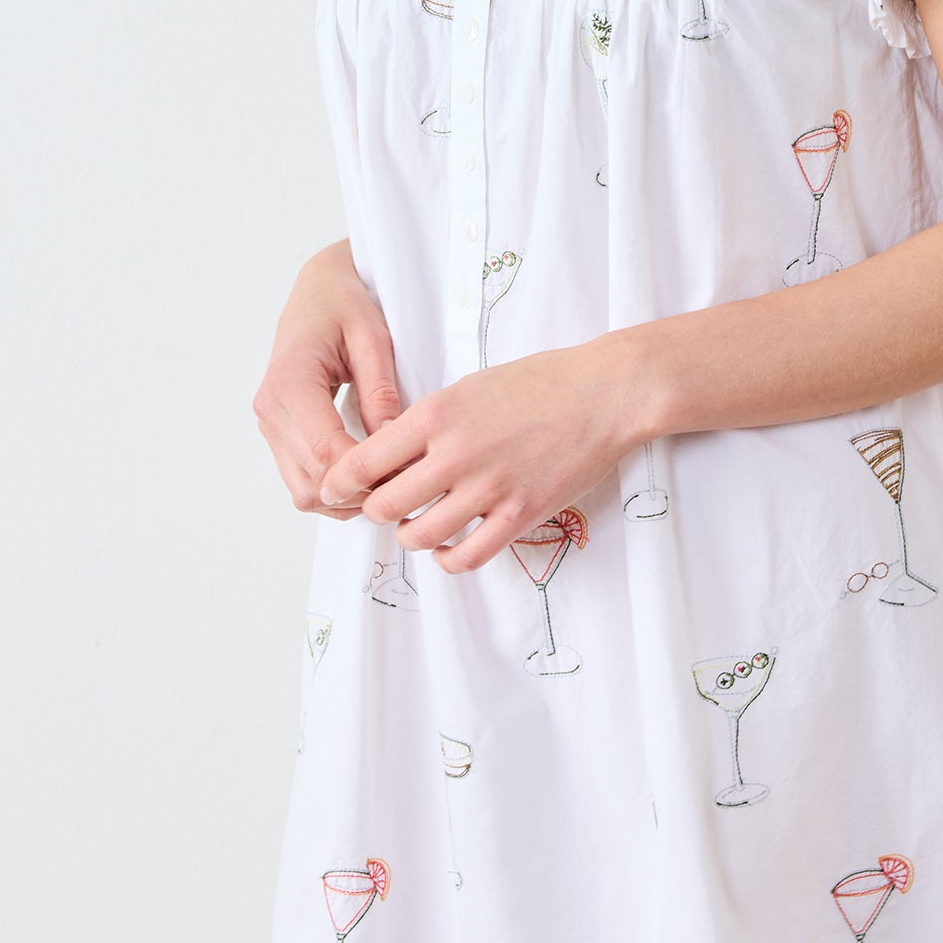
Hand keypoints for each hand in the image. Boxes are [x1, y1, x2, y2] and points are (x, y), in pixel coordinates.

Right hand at [253, 241, 404, 516]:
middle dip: (361, 491)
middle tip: (405, 482)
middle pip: (313, 481)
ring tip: (389, 480)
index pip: (325, 451)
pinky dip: (333, 489)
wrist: (318, 289)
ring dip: (346, 497)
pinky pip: (301, 480)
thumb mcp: (373, 338)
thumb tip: (392, 445)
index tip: (407, 474)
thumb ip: (381, 392)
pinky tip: (367, 475)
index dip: (367, 474)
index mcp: (290, 381)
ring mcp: (269, 424)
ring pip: (303, 491)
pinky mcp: (276, 432)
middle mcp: (270, 408)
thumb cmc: (345, 304)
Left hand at [316, 333, 650, 570]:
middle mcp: (454, 454)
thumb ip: (427, 422)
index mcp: (435, 415)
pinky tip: (448, 548)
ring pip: (419, 536)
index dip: (340, 484)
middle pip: (383, 507)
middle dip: (375, 512)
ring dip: (410, 536)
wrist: (604, 393)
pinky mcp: (520, 514)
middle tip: (384, 507)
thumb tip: (389, 457)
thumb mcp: (468, 386)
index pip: (361, 463)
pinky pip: (467, 558)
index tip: (338, 491)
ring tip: (417, 526)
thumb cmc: (538, 383)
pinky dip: (448, 560)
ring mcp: (488, 488)